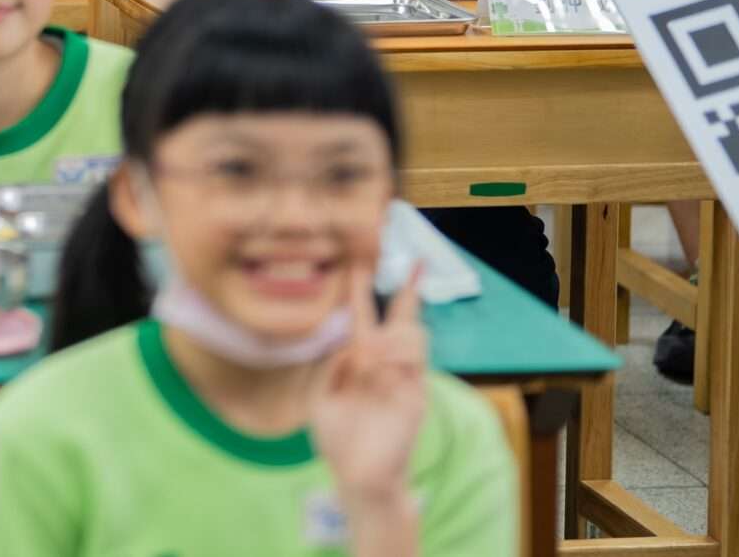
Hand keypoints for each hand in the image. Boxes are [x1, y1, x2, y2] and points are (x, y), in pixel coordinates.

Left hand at [313, 264, 429, 518]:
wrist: (358, 477)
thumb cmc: (338, 440)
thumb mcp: (322, 397)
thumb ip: (331, 366)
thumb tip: (350, 341)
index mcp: (358, 361)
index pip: (364, 317)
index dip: (362, 290)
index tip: (358, 261)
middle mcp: (384, 363)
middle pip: (401, 317)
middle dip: (406, 290)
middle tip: (408, 262)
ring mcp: (403, 377)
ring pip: (412, 333)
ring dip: (390, 333)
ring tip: (368, 351)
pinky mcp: (416, 394)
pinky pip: (415, 360)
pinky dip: (397, 353)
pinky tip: (378, 363)